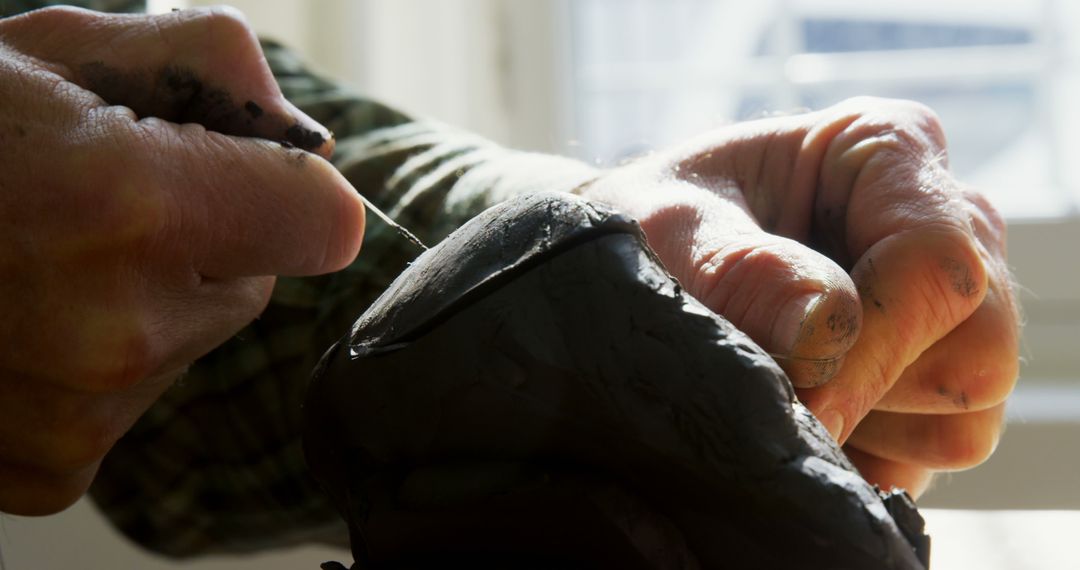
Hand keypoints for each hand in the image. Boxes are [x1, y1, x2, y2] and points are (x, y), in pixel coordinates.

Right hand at [0, 7, 363, 514]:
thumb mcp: (58, 50)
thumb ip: (208, 68)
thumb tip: (294, 133)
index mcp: (126, 205)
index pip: (323, 223)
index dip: (293, 192)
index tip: (258, 178)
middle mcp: (111, 329)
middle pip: (254, 285)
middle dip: (205, 242)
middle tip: (98, 206)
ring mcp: (75, 417)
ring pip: (191, 344)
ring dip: (146, 303)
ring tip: (36, 260)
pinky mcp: (46, 473)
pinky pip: (129, 402)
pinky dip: (96, 365)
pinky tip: (15, 320)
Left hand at [582, 97, 1017, 496]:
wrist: (626, 271)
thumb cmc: (648, 226)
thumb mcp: (668, 230)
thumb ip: (738, 270)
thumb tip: (827, 331)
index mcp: (889, 148)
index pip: (938, 262)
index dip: (878, 344)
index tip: (799, 394)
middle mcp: (941, 224)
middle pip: (982, 346)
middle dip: (877, 392)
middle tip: (782, 402)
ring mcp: (945, 309)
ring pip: (967, 413)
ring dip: (868, 427)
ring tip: (777, 394)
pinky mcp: (926, 382)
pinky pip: (933, 454)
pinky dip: (864, 457)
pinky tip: (795, 421)